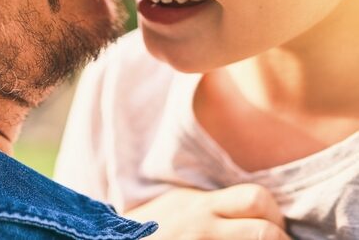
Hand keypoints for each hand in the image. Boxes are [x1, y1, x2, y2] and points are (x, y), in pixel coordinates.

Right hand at [127, 183, 290, 238]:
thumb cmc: (155, 227)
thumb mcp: (182, 202)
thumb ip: (216, 203)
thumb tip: (258, 206)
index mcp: (204, 206)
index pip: (257, 199)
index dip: (274, 212)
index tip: (273, 222)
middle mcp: (207, 230)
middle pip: (265, 232)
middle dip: (280, 239)